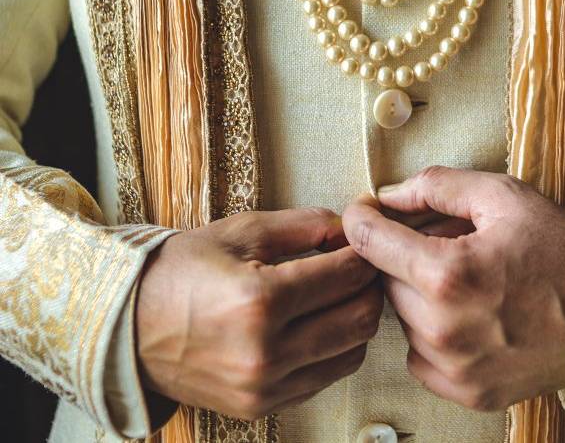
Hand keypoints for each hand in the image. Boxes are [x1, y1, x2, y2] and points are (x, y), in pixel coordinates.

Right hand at [136, 208, 382, 420]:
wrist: (127, 327)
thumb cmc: (181, 272)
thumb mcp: (241, 232)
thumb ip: (303, 226)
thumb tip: (348, 228)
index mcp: (260, 301)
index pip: (346, 276)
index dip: (365, 255)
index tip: (365, 244)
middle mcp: (266, 352)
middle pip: (360, 320)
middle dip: (370, 289)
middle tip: (361, 270)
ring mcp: (264, 387)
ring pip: (351, 354)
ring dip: (356, 322)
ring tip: (339, 297)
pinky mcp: (261, 406)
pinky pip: (324, 378)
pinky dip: (332, 350)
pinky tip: (317, 326)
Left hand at [342, 167, 564, 410]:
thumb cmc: (559, 247)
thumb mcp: (501, 197)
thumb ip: (436, 187)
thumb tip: (387, 195)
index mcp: (449, 274)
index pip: (369, 243)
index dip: (361, 220)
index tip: (365, 213)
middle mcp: (445, 329)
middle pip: (384, 282)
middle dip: (402, 258)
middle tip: (440, 245)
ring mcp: (456, 368)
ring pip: (402, 321)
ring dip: (418, 297)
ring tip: (463, 281)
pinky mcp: (468, 392)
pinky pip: (420, 358)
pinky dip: (431, 336)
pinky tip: (466, 317)